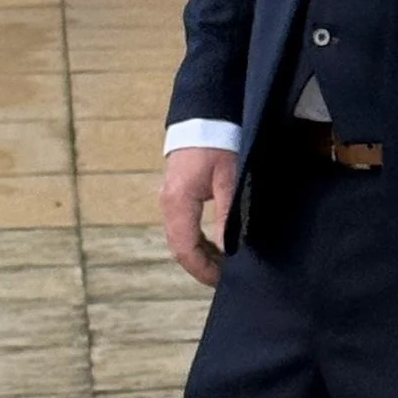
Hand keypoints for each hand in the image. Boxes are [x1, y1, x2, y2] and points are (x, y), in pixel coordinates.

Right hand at [161, 143, 238, 285]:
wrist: (204, 116)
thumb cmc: (218, 143)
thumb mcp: (229, 179)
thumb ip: (227, 215)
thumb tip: (228, 249)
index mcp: (178, 202)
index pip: (184, 248)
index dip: (202, 270)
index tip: (222, 282)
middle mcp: (168, 204)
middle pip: (180, 247)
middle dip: (202, 266)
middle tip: (228, 278)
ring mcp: (169, 200)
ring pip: (181, 239)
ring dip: (201, 255)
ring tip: (225, 265)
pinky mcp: (176, 195)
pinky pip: (183, 227)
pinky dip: (198, 241)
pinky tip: (217, 246)